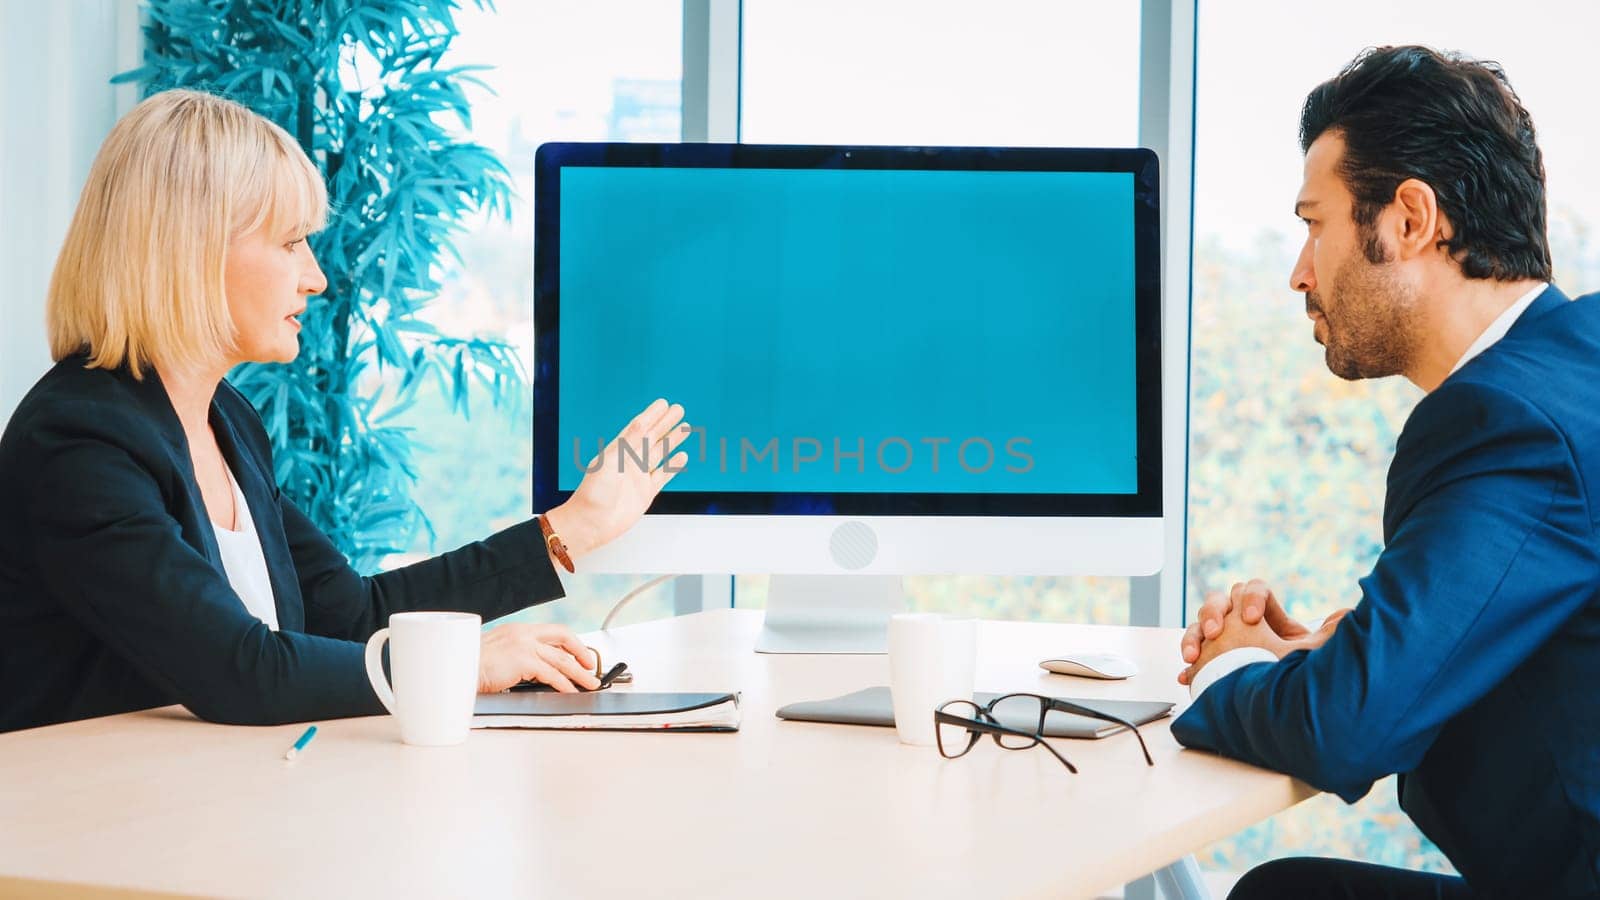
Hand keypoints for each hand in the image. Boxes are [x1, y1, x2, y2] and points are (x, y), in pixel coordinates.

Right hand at [477, 623, 599, 693]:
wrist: (454, 670)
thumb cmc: (470, 667)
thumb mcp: (497, 655)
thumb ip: (516, 657)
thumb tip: (536, 671)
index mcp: (517, 630)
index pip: (552, 631)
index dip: (570, 642)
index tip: (579, 653)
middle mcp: (522, 633)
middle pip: (563, 639)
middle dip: (582, 652)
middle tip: (590, 666)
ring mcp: (524, 645)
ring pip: (562, 659)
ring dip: (579, 673)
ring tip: (590, 683)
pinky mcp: (523, 660)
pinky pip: (552, 674)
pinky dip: (564, 684)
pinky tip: (570, 691)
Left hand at [545, 398, 691, 561]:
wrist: (591, 524)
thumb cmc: (593, 494)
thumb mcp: (609, 463)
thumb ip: (627, 442)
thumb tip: (642, 422)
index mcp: (618, 450)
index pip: (638, 427)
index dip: (651, 414)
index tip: (663, 403)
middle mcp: (629, 461)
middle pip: (651, 437)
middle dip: (665, 423)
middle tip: (678, 409)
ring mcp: (638, 476)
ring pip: (659, 453)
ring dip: (672, 440)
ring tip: (685, 427)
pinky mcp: (645, 493)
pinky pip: (663, 475)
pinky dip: (673, 465)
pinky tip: (682, 456)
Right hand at [1177, 578, 1350, 684]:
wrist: (1289, 710)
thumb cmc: (1300, 677)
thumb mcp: (1315, 654)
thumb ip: (1329, 633)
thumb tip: (1346, 614)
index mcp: (1265, 615)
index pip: (1251, 589)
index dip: (1250, 598)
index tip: (1252, 619)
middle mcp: (1240, 625)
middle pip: (1218, 601)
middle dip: (1212, 613)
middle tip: (1216, 633)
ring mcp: (1222, 645)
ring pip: (1198, 626)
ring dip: (1193, 637)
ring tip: (1192, 656)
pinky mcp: (1211, 667)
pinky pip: (1193, 661)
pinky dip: (1189, 668)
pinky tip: (1185, 676)